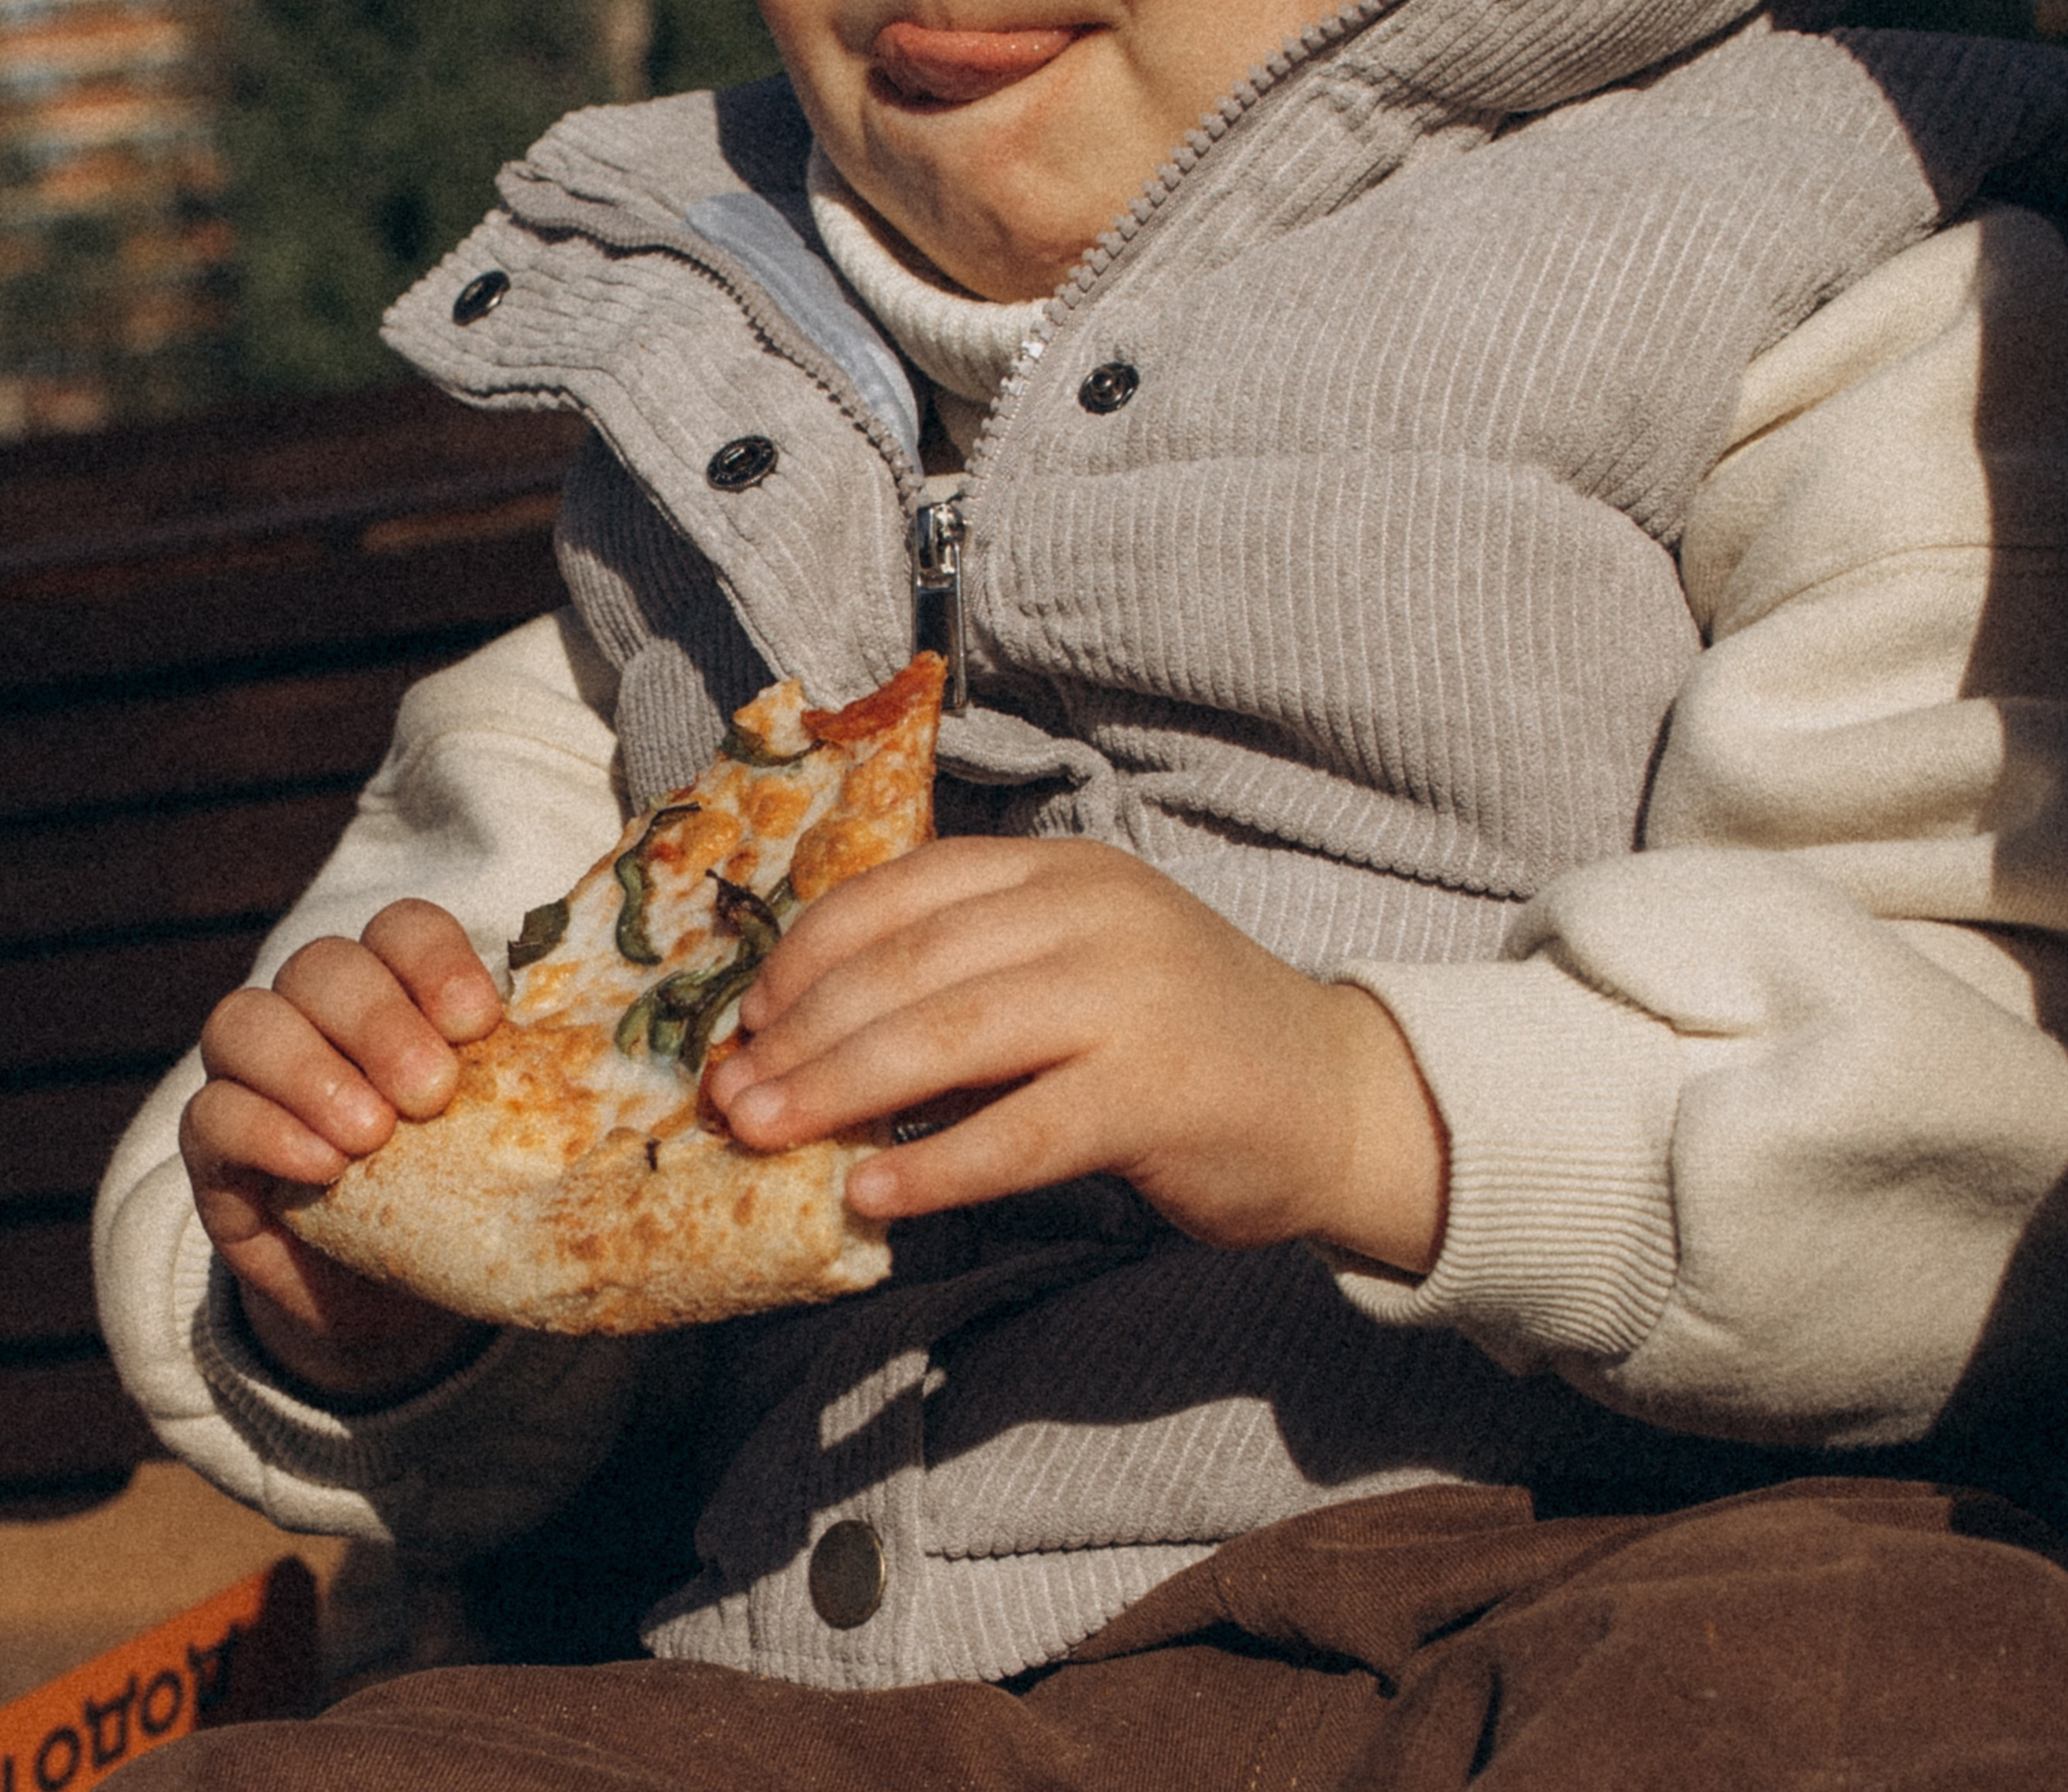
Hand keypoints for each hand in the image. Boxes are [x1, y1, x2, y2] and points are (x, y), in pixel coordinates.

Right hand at [181, 899, 502, 1398]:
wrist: (389, 1297)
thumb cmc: (460, 1193)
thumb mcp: (498, 1136)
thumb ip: (528, 1087)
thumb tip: (627, 1067)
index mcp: (393, 989)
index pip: (400, 928)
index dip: (434, 960)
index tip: (480, 1023)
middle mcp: (314, 1013)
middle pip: (323, 967)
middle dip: (380, 1021)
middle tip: (431, 1093)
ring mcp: (251, 1074)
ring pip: (248, 1021)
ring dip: (313, 1072)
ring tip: (371, 1135)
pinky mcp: (211, 1148)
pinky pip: (214, 1112)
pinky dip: (268, 1132)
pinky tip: (323, 1169)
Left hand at [709, 839, 1447, 1271]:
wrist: (1336, 1095)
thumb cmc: (1183, 1037)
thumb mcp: (1078, 969)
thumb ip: (973, 983)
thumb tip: (817, 1042)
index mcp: (1060, 871)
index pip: (906, 890)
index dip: (811, 951)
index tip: (749, 1015)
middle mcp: (1090, 915)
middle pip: (912, 964)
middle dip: (805, 1031)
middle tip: (731, 1095)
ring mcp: (1127, 999)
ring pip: (951, 1035)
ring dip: (842, 1090)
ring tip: (767, 1136)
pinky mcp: (1154, 1093)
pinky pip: (1021, 1132)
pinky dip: (935, 1165)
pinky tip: (872, 1196)